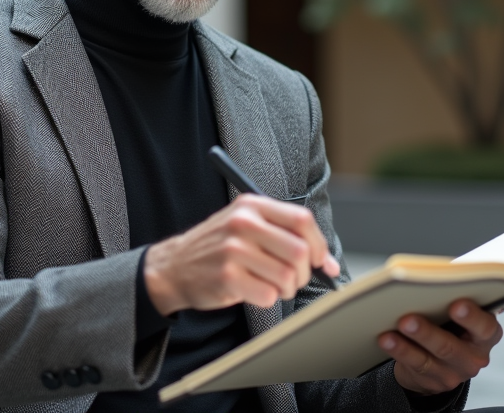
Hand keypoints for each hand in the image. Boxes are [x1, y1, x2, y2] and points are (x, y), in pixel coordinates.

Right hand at [143, 194, 340, 314]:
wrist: (174, 266)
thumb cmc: (218, 247)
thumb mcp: (246, 225)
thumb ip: (286, 235)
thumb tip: (329, 263)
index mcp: (251, 205)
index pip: (302, 220)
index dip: (319, 244)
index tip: (321, 261)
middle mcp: (243, 223)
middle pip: (300, 251)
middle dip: (304, 272)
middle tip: (294, 279)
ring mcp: (233, 250)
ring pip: (287, 277)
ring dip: (287, 289)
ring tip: (271, 285)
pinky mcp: (227, 277)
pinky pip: (268, 295)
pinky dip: (267, 299)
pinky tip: (252, 290)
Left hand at [377, 300, 501, 395]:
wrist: (446, 357)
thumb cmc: (452, 321)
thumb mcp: (460, 311)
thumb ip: (453, 296)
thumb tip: (427, 279)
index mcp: (486, 334)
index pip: (486, 327)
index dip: (472, 317)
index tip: (456, 304)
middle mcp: (475, 356)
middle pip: (451, 346)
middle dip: (428, 332)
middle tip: (408, 318)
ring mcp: (454, 372)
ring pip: (430, 358)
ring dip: (407, 344)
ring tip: (391, 330)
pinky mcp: (435, 380)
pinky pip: (415, 365)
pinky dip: (399, 351)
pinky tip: (386, 339)